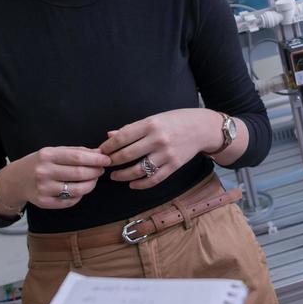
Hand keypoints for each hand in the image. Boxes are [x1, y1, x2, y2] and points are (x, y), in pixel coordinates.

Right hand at [0, 146, 111, 210]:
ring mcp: (43, 189)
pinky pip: (69, 201)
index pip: (77, 157)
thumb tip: (98, 152)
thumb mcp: (53, 151)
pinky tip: (80, 189)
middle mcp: (44, 172)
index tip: (106, 159)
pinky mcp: (44, 203)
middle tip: (101, 170)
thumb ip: (75, 151)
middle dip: (95, 172)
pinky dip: (79, 195)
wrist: (16, 180)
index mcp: (47, 156)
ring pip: (77, 190)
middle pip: (79, 174)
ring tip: (93, 179)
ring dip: (90, 185)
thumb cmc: (39, 163)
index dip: (95, 159)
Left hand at [98, 108, 220, 189]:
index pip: (122, 137)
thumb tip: (110, 135)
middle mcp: (158, 139)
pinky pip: (154, 178)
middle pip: (127, 155)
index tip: (100, 151)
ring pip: (139, 170)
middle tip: (104, 165)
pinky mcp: (174, 166)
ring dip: (123, 175)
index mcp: (150, 124)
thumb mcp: (154, 118)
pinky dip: (141, 184)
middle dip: (112, 162)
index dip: (108, 146)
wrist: (202, 128)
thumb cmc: (175, 120)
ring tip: (115, 176)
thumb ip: (132, 128)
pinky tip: (132, 184)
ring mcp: (166, 154)